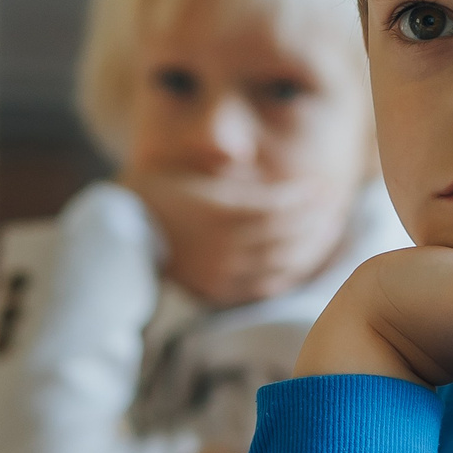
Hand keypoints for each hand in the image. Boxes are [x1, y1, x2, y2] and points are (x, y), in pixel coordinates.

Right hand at [121, 168, 355, 308]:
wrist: (117, 232)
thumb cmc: (157, 191)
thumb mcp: (190, 171)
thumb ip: (229, 170)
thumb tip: (262, 160)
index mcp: (218, 212)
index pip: (280, 208)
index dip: (307, 198)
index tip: (324, 185)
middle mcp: (223, 246)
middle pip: (287, 236)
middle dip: (317, 219)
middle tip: (334, 203)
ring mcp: (221, 273)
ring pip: (281, 263)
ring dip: (311, 246)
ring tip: (328, 227)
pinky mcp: (218, 291)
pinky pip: (265, 286)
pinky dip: (290, 271)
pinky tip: (304, 257)